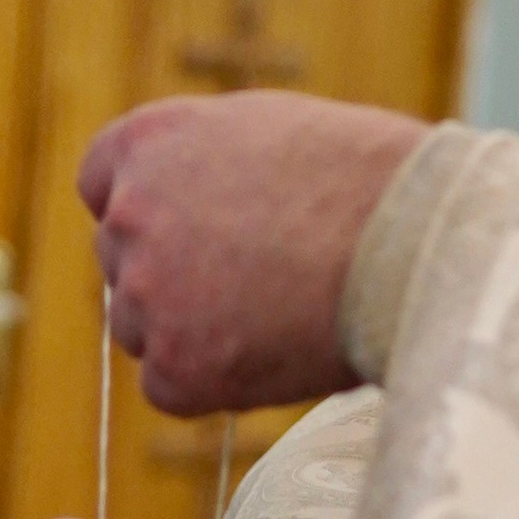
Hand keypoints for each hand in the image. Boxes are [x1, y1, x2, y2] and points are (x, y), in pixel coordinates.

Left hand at [79, 92, 428, 413]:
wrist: (416, 241)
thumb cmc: (372, 180)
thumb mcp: (272, 132)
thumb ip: (209, 165)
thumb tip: (198, 207)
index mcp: (149, 142)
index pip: (103, 185)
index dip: (147, 212)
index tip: (189, 231)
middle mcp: (130, 214)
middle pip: (121, 262)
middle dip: (171, 275)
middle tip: (251, 286)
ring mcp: (147, 294)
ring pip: (140, 328)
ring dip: (188, 332)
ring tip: (274, 320)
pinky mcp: (176, 368)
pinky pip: (169, 387)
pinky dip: (212, 383)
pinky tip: (274, 357)